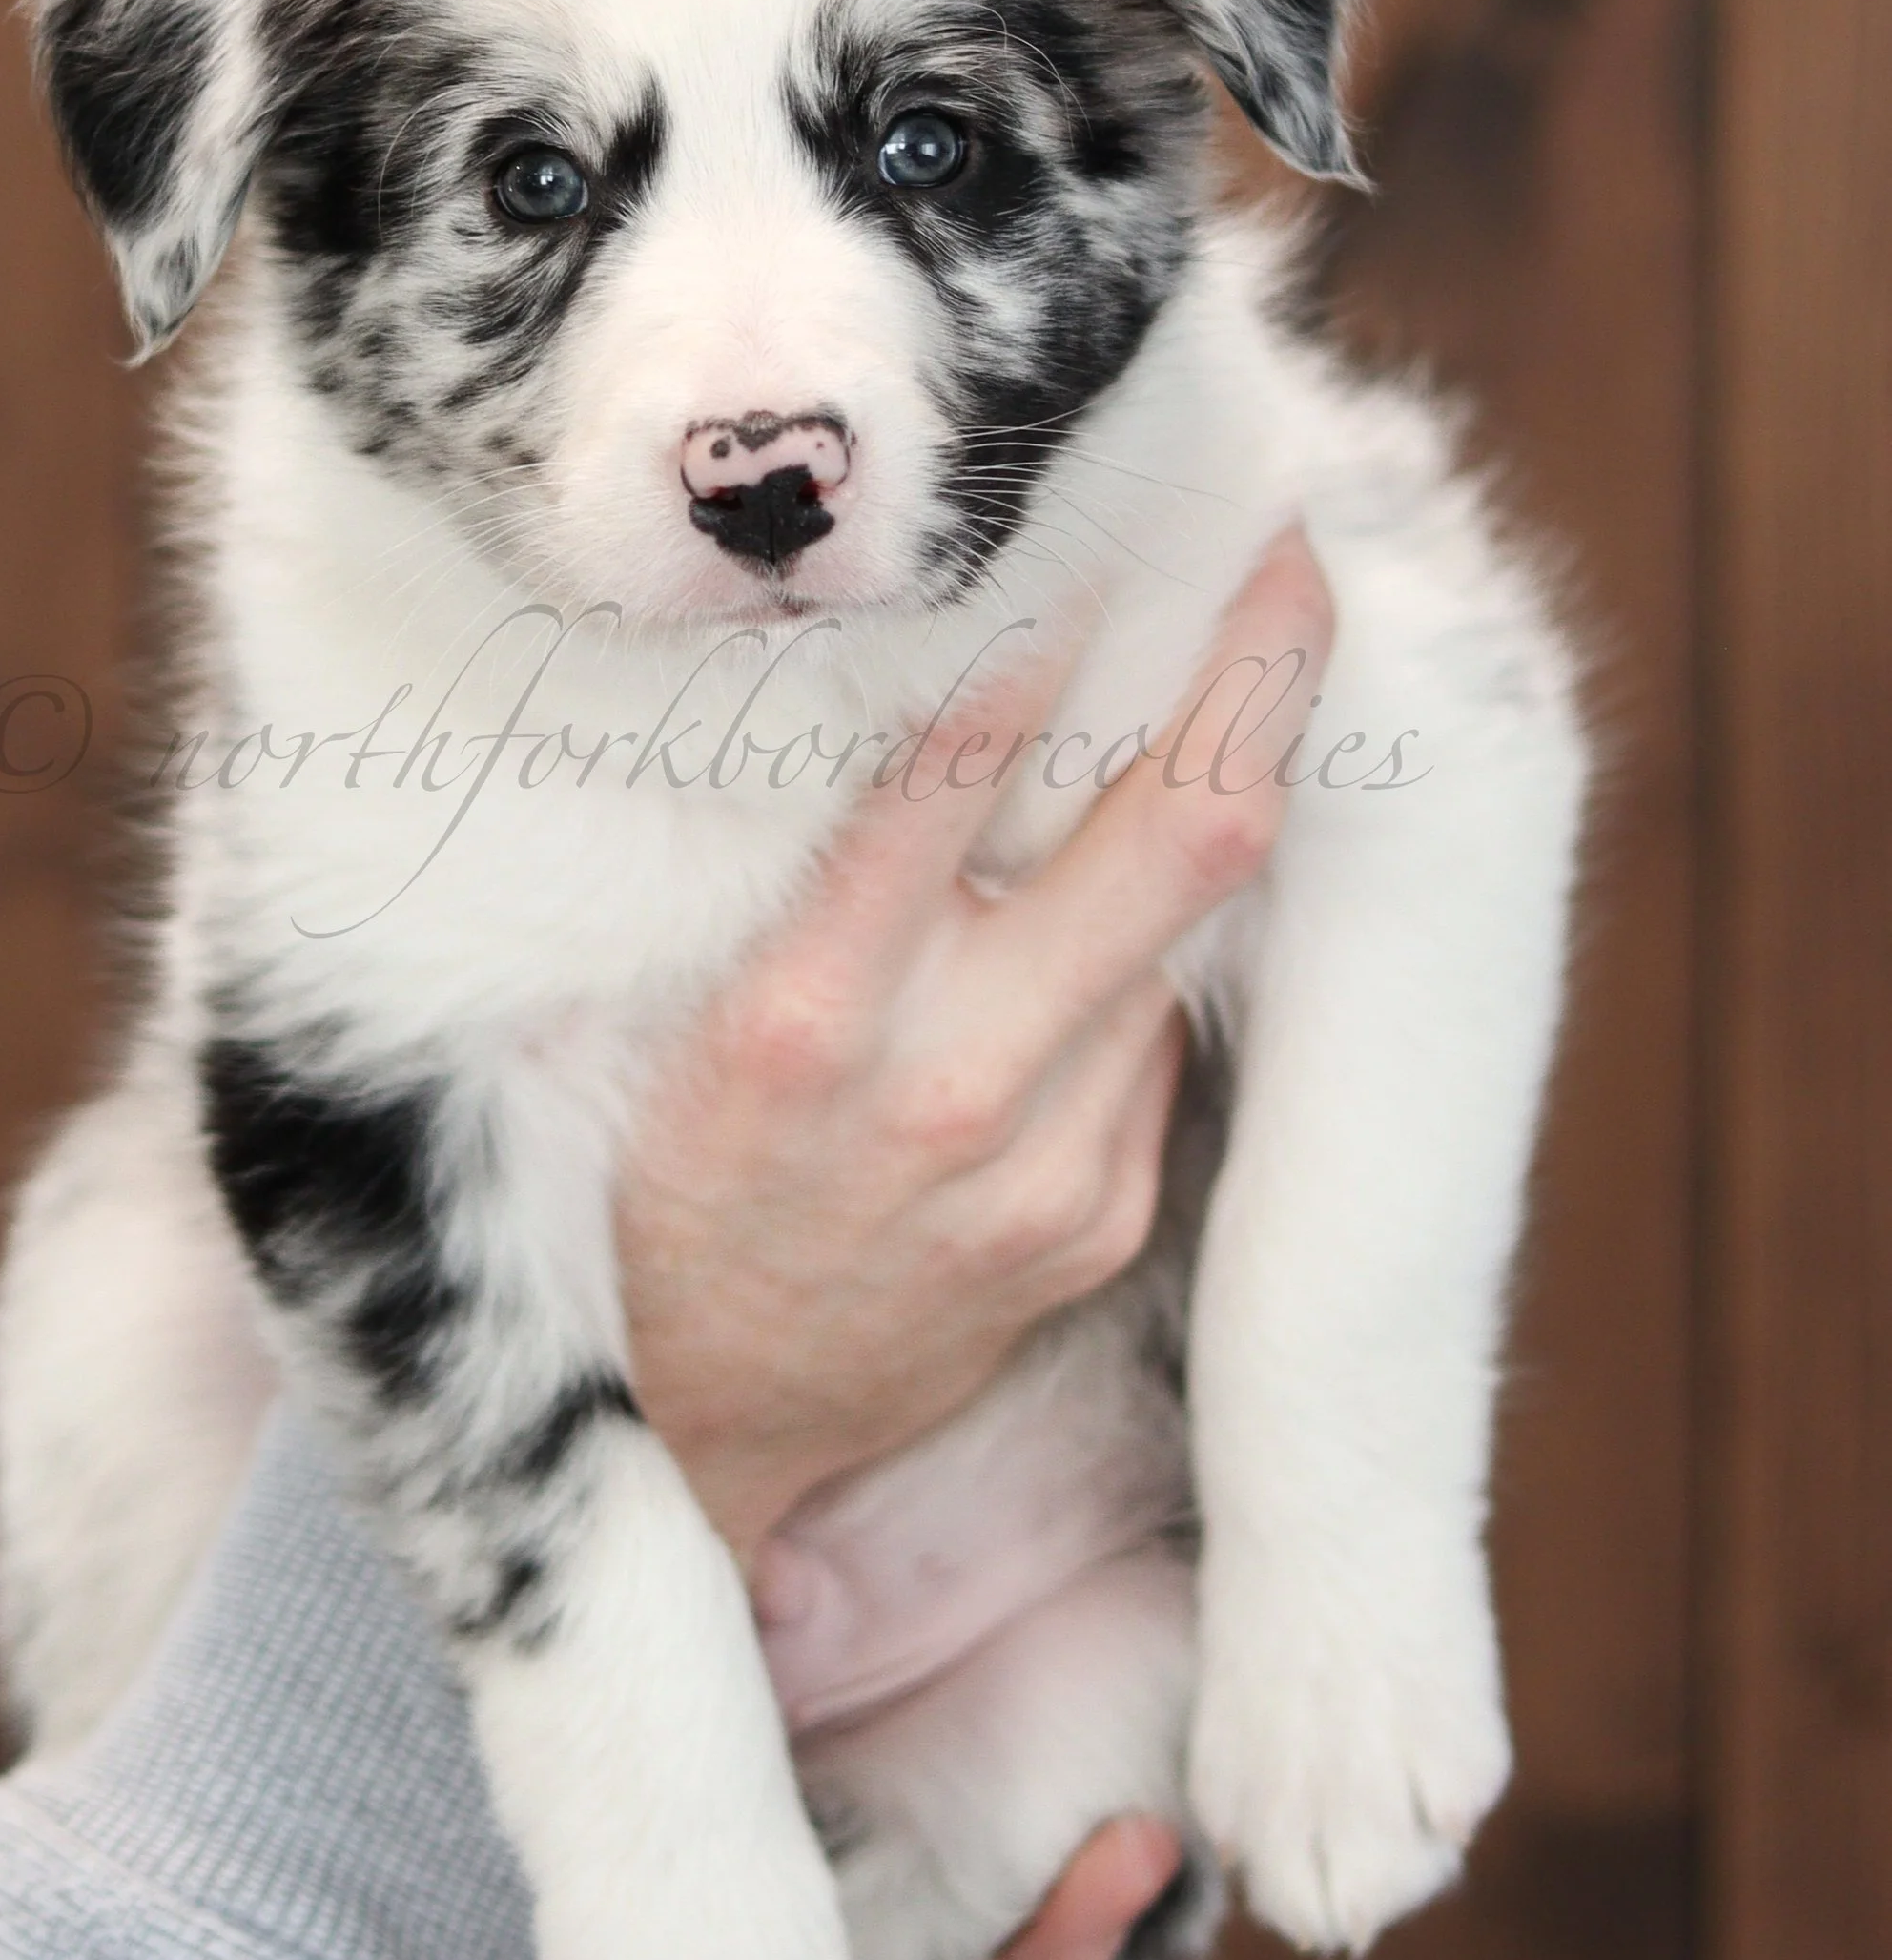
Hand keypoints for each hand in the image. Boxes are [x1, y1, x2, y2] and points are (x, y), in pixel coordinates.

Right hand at [622, 530, 1335, 1559]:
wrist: (707, 1430)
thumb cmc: (667, 1182)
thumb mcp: (685, 1014)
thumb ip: (820, 882)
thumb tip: (966, 698)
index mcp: (799, 1022)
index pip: (956, 782)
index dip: (1054, 643)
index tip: (1109, 529)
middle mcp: (943, 1092)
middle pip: (1180, 841)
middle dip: (1261, 675)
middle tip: (1291, 554)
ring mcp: (1049, 1169)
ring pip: (1184, 935)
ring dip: (1210, 807)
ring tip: (1212, 693)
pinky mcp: (1099, 1222)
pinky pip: (1153, 1040)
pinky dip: (1133, 961)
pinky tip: (1088, 929)